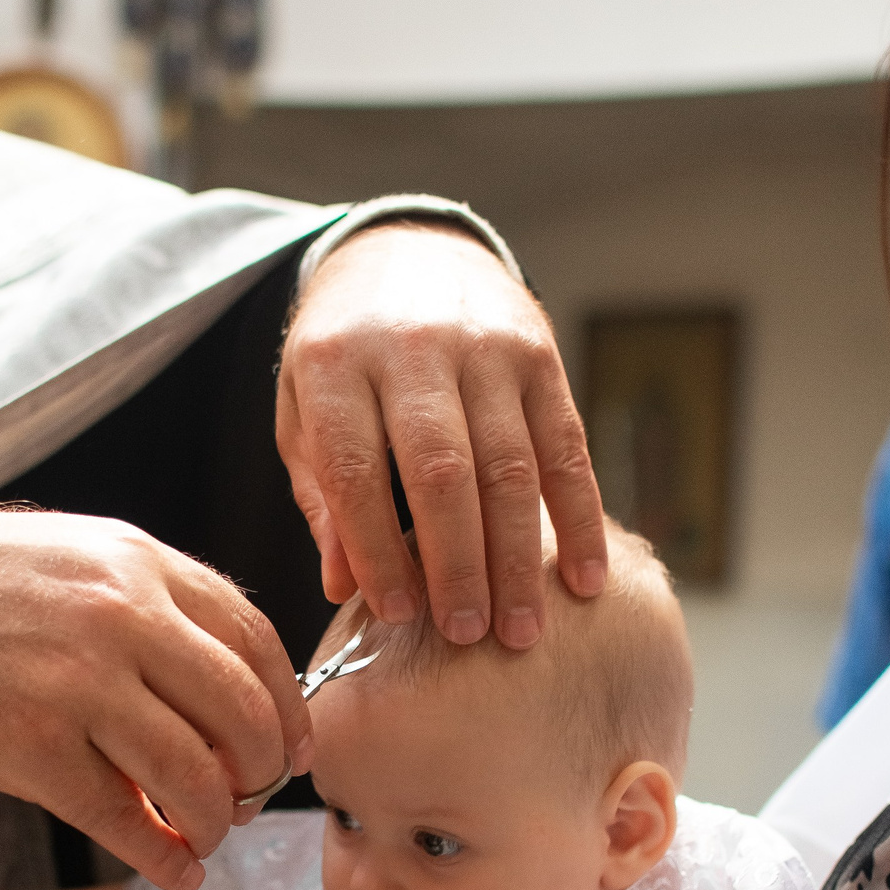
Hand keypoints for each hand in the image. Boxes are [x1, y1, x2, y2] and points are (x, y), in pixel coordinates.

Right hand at [0, 509, 309, 889]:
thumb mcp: (71, 557)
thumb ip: (149, 606)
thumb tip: (223, 682)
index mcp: (138, 564)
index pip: (256, 641)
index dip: (288, 708)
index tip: (291, 749)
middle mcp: (120, 617)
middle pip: (243, 714)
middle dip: (260, 772)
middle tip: (249, 799)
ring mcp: (76, 684)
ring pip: (193, 775)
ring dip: (214, 822)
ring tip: (205, 837)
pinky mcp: (29, 748)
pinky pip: (124, 819)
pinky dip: (161, 856)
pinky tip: (173, 870)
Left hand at [278, 222, 605, 649]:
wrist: (407, 253)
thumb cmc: (344, 356)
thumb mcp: (305, 410)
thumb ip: (323, 495)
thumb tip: (345, 585)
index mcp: (336, 363)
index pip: (359, 470)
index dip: (378, 549)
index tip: (396, 615)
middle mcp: (413, 349)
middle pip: (444, 472)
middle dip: (458, 564)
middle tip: (469, 636)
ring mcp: (486, 347)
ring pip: (512, 465)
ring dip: (519, 557)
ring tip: (522, 630)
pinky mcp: (541, 354)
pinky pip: (566, 445)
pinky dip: (580, 517)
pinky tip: (584, 577)